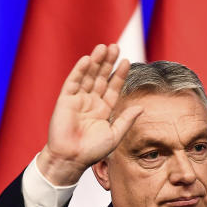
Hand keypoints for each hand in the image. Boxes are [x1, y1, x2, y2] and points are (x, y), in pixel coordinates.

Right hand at [38, 43, 142, 185]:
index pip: (113, 87)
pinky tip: (87, 60)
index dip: (119, 75)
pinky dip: (79, 71)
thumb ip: (126, 120)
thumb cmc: (92, 151)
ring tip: (103, 47)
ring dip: (95, 62)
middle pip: (101, 77)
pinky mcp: (65, 100)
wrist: (71, 159)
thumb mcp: (115, 135)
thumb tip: (141, 107)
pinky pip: (73, 82)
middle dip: (108, 63)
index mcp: (103, 110)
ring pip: (88, 76)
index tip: (127, 61)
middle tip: (115, 47)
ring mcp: (78, 99)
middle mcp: (91, 102)